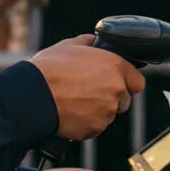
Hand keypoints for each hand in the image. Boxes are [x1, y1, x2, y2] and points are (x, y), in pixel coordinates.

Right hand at [31, 35, 145, 140]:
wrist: (32, 96)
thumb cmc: (49, 69)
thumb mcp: (69, 46)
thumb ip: (89, 44)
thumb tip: (94, 42)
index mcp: (114, 66)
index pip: (137, 81)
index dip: (127, 82)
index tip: (117, 82)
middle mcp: (115, 89)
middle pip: (124, 99)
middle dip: (111, 97)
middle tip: (90, 92)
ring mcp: (106, 111)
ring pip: (109, 114)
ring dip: (98, 110)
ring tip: (76, 101)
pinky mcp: (95, 128)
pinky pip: (96, 126)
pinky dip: (87, 122)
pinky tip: (71, 112)